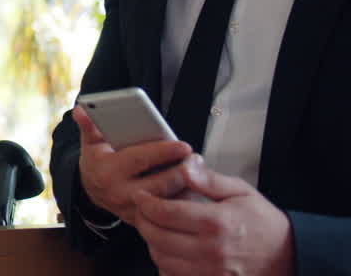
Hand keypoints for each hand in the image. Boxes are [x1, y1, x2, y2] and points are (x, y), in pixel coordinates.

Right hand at [72, 105, 194, 223]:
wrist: (92, 191)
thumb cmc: (97, 161)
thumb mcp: (91, 143)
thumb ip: (89, 126)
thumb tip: (81, 109)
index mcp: (107, 171)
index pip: (139, 160)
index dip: (163, 152)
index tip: (184, 145)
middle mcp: (119, 193)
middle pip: (159, 184)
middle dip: (181, 171)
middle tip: (196, 157)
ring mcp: (132, 210)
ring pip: (167, 200)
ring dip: (185, 185)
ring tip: (197, 169)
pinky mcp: (143, 220)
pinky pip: (168, 212)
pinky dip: (181, 199)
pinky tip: (191, 186)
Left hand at [133, 157, 293, 275]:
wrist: (289, 256)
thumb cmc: (264, 223)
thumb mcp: (241, 192)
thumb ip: (209, 180)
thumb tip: (186, 164)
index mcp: (217, 223)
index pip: (165, 213)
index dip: (146, 203)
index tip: (141, 196)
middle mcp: (211, 250)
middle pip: (157, 237)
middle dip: (143, 221)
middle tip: (143, 210)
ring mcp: (210, 272)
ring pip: (161, 259)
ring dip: (151, 242)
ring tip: (155, 227)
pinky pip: (173, 275)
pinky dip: (165, 263)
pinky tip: (169, 249)